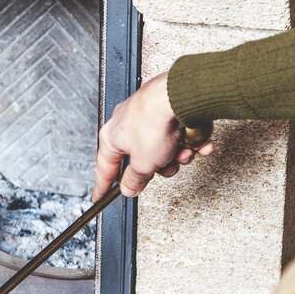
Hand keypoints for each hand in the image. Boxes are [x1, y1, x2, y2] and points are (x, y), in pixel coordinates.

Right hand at [92, 72, 214, 199]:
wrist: (178, 96)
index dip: (103, 186)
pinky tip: (195, 142)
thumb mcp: (144, 165)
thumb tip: (129, 188)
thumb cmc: (154, 122)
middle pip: (140, 158)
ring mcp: (147, 114)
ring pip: (162, 147)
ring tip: (184, 152)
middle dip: (159, 167)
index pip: (104, 169)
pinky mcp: (167, 107)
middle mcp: (126, 124)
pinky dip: (188, 140)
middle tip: (166, 168)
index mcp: (111, 137)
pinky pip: (177, 132)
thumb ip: (134, 180)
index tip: (99, 196)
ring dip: (177, 154)